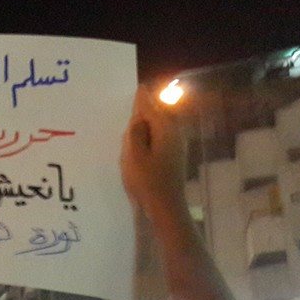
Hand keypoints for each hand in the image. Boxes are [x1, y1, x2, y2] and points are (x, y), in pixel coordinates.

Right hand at [120, 85, 187, 216]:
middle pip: (155, 113)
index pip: (150, 104)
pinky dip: (146, 140)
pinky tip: (135, 150)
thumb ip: (135, 131)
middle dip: (140, 115)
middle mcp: (174, 132)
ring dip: (142, 129)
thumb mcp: (133, 154)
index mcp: (165, 128)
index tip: (130, 91)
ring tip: (127, 138)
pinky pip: (157, 138)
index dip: (139, 97)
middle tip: (123, 119)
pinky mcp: (173, 155)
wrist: (165, 208)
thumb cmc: (147, 181)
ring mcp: (176, 144)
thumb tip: (138, 115)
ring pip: (155, 127)